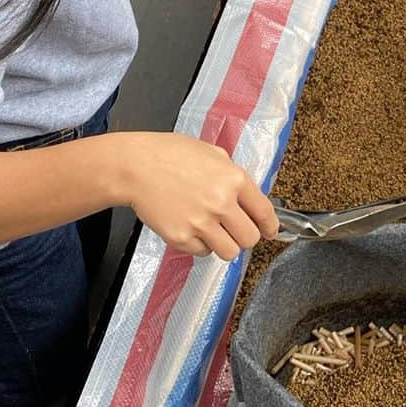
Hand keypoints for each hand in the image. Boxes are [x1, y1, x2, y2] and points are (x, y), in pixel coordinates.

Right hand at [117, 133, 279, 259]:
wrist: (135, 166)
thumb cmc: (170, 154)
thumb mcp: (213, 153)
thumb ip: (234, 175)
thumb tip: (249, 197)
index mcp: (234, 179)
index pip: (264, 212)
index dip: (271, 226)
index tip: (271, 232)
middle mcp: (221, 203)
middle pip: (250, 238)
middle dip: (245, 236)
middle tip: (235, 230)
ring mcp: (201, 223)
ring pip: (229, 252)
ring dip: (224, 244)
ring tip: (212, 230)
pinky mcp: (181, 237)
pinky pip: (202, 252)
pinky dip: (199, 245)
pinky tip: (190, 227)